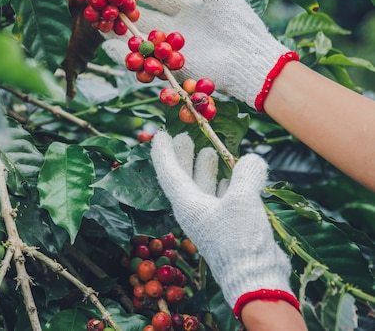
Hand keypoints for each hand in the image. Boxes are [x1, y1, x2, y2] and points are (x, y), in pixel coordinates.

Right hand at [102, 0, 297, 110]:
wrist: (248, 59)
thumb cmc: (236, 22)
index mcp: (189, 8)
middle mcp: (178, 28)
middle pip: (145, 17)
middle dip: (125, 10)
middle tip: (105, 1)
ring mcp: (174, 49)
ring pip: (141, 38)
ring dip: (121, 31)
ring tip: (102, 23)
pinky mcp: (172, 67)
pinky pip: (146, 60)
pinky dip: (127, 55)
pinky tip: (110, 46)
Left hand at [150, 131, 298, 318]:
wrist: (254, 279)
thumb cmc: (239, 240)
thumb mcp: (242, 201)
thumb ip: (245, 174)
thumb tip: (251, 159)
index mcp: (186, 204)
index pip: (169, 173)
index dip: (164, 152)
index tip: (160, 134)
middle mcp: (194, 211)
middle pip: (184, 178)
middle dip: (183, 157)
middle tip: (184, 136)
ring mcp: (210, 220)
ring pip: (203, 188)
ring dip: (205, 169)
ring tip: (208, 150)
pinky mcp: (227, 227)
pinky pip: (220, 199)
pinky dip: (224, 184)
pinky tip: (232, 175)